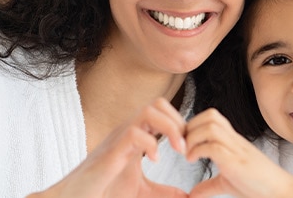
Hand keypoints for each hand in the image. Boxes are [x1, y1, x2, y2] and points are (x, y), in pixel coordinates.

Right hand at [30, 99, 188, 197]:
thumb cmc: (104, 192)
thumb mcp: (142, 192)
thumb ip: (164, 192)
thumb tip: (187, 196)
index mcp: (135, 136)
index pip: (162, 111)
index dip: (180, 124)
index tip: (189, 148)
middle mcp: (127, 132)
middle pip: (158, 103)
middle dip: (178, 121)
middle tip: (186, 147)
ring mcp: (118, 139)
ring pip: (148, 111)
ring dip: (170, 127)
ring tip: (178, 150)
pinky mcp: (112, 152)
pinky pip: (134, 133)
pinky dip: (151, 144)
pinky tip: (155, 160)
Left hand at [184, 108, 292, 197]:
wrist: (280, 191)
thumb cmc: (257, 186)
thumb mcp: (226, 184)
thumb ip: (209, 186)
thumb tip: (192, 195)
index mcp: (232, 141)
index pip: (211, 117)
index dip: (192, 124)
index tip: (183, 142)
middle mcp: (234, 140)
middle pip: (210, 115)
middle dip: (190, 127)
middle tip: (182, 146)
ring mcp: (236, 149)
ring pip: (210, 126)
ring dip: (192, 138)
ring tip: (187, 154)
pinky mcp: (236, 161)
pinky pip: (214, 146)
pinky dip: (198, 151)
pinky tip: (192, 161)